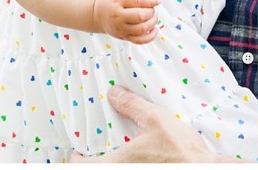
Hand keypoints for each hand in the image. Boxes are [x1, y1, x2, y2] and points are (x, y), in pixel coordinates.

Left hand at [71, 86, 220, 162]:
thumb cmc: (181, 152)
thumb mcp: (155, 119)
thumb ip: (131, 105)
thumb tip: (114, 94)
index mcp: (117, 164)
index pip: (80, 165)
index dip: (76, 157)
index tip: (78, 150)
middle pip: (99, 167)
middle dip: (96, 159)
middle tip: (98, 147)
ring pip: (117, 167)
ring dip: (114, 160)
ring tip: (121, 149)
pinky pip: (131, 167)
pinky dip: (129, 163)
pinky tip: (142, 155)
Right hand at [92, 0, 158, 43]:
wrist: (97, 13)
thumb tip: (154, 0)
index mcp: (117, 1)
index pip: (137, 1)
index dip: (151, 1)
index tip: (157, 1)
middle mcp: (118, 16)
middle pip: (140, 16)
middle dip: (151, 12)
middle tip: (151, 8)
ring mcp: (120, 28)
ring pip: (141, 29)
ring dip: (152, 23)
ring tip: (153, 17)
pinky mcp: (123, 36)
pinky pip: (139, 41)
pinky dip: (150, 37)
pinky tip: (154, 29)